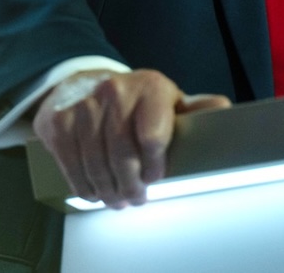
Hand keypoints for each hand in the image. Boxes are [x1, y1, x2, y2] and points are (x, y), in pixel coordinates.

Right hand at [32, 68, 230, 208]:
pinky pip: (71, 163)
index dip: (154, 164)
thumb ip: (196, 110)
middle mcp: (115, 90)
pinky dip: (83, 186)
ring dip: (108, 190)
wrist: (85, 83)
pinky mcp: (59, 121)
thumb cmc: (136, 101)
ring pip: (96, 163)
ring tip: (116, 200)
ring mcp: (84, 105)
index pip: (152, 134)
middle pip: (122, 154)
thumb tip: (224, 110)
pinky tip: (93, 193)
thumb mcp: (168, 101)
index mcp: (150, 87)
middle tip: (136, 198)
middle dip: (130, 185)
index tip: (155, 178)